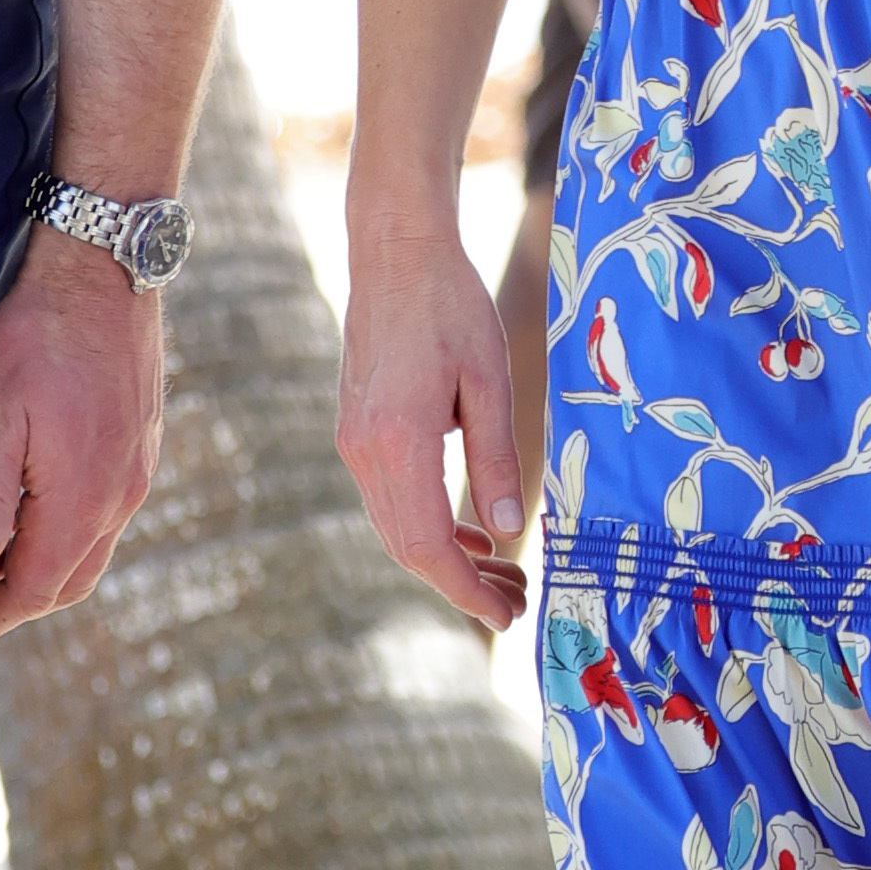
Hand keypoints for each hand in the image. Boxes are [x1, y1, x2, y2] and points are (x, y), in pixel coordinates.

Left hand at [0, 228, 163, 647]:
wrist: (106, 268)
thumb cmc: (40, 335)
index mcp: (81, 499)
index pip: (33, 587)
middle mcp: (119, 496)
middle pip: (68, 581)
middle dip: (17, 605)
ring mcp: (136, 471)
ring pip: (91, 551)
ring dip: (43, 570)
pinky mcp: (141, 445)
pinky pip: (107, 516)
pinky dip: (68, 537)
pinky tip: (36, 516)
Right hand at [335, 230, 526, 635]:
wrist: (394, 254)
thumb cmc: (450, 306)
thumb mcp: (490, 380)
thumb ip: (497, 458)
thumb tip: (510, 531)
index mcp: (397, 441)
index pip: (427, 544)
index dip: (466, 590)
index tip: (506, 615)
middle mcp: (364, 450)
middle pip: (406, 548)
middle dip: (462, 585)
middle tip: (517, 602)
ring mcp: (353, 443)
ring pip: (395, 528)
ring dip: (447, 558)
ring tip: (504, 573)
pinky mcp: (357, 432)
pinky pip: (390, 499)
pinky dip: (428, 525)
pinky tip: (471, 530)